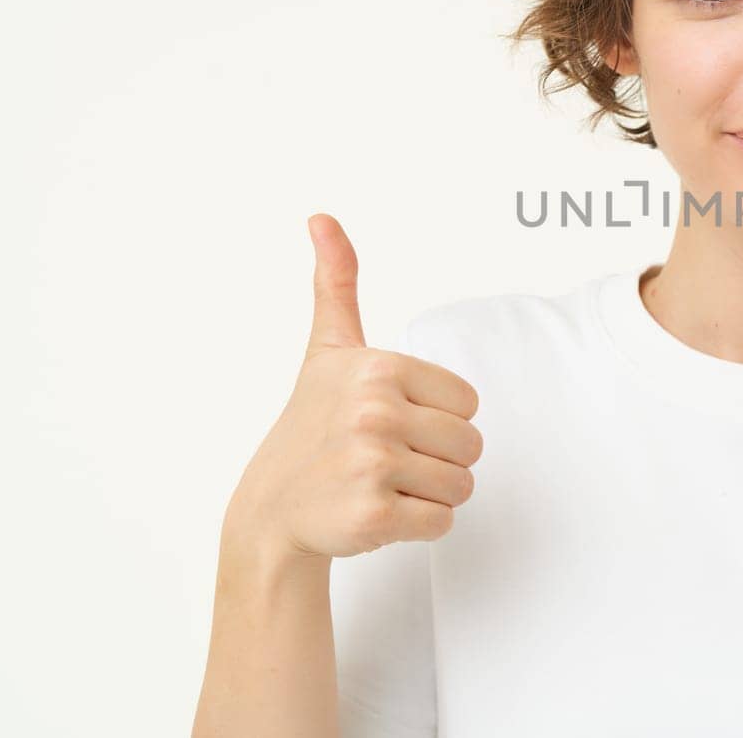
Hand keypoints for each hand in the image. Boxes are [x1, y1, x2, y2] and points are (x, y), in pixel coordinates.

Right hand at [226, 214, 483, 561]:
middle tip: (386, 458)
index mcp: (378, 368)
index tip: (391, 421)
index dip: (438, 418)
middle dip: (438, 459)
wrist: (272, 508)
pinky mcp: (374, 515)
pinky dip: (419, 526)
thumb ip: (336, 282)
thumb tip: (321, 217)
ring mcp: (373, 464)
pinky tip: (377, 512)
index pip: (468, 403)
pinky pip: (442, 522)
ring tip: (383, 484)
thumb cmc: (313, 424)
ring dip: (430, 494)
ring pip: (462, 485)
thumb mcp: (328, 349)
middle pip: (471, 445)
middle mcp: (375, 412)